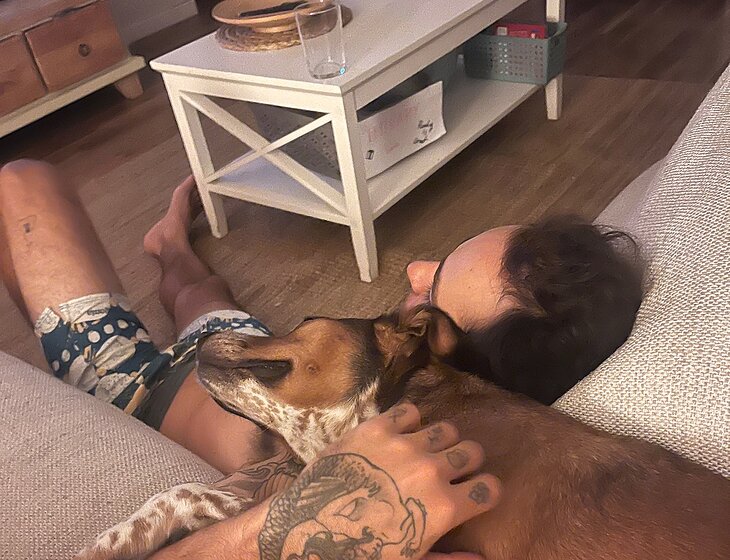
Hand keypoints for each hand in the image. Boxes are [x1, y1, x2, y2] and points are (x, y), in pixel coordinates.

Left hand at [260, 402, 500, 559]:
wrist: (307, 524)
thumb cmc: (361, 551)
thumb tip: (481, 556)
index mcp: (442, 508)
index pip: (490, 488)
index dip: (485, 491)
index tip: (473, 493)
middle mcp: (430, 471)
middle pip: (472, 451)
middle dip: (467, 462)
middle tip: (450, 472)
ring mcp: (404, 445)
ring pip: (446, 429)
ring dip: (441, 442)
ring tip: (424, 453)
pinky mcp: (378, 428)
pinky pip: (410, 411)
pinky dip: (410, 422)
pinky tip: (400, 437)